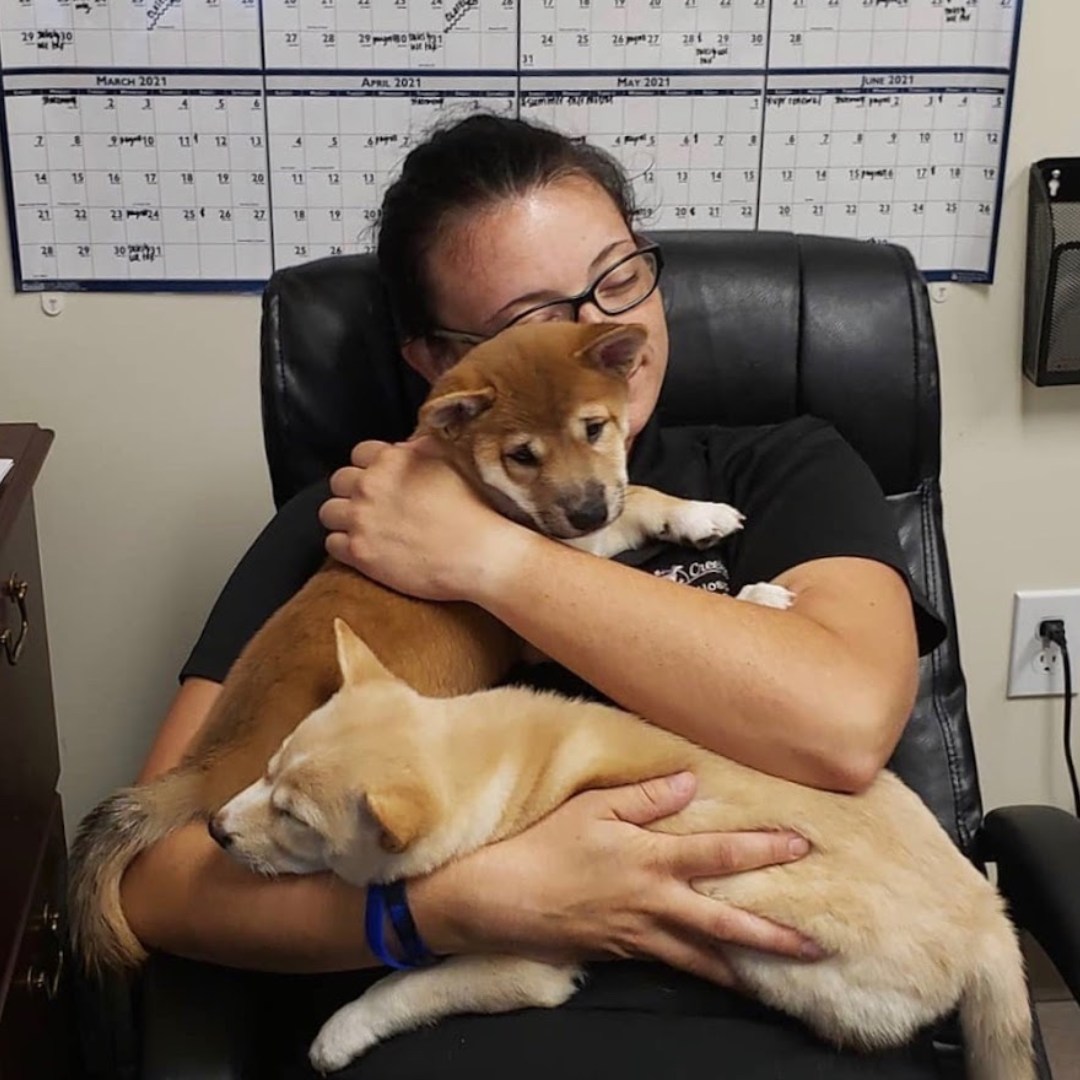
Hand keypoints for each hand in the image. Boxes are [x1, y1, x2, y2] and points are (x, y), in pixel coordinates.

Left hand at [318, 438, 529, 601]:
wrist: (480, 554)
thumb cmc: (474, 507)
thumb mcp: (452, 460)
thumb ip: (420, 449)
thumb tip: (404, 447)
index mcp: (390, 460)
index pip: (359, 454)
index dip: (371, 467)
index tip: (383, 481)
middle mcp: (369, 486)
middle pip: (339, 481)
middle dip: (353, 492)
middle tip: (373, 506)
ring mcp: (361, 520)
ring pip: (329, 512)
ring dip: (344, 518)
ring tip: (365, 528)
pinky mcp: (359, 553)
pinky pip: (332, 544)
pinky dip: (344, 546)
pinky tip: (365, 548)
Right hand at [411, 772, 821, 987]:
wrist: (496, 898)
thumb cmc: (542, 844)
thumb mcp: (590, 806)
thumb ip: (644, 796)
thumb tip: (692, 781)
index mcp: (650, 861)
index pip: (720, 856)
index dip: (764, 850)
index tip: (803, 846)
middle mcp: (653, 904)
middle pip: (726, 926)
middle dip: (775, 937)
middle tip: (819, 948)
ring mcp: (638, 935)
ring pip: (702, 958)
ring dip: (745, 968)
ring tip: (781, 978)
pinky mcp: (619, 952)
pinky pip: (671, 963)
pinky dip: (701, 971)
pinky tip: (715, 973)